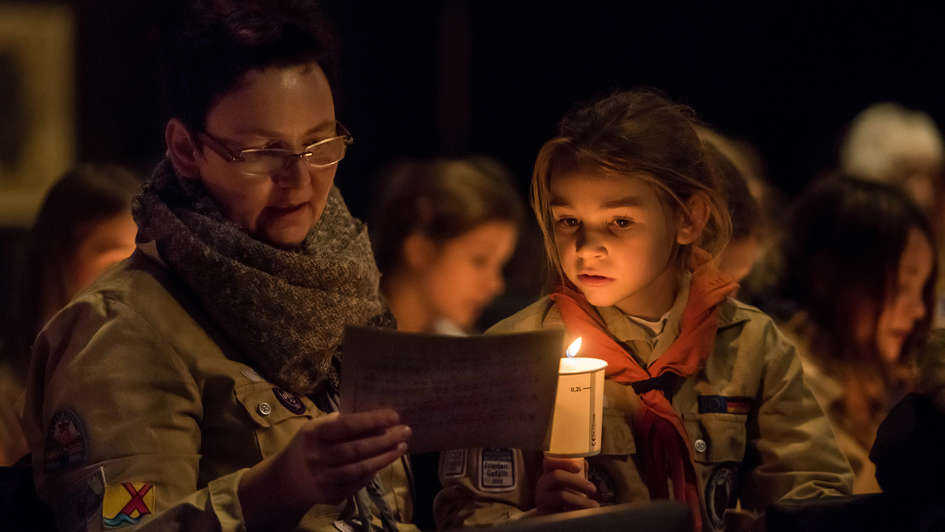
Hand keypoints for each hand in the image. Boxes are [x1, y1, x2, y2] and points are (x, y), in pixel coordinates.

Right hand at [240, 409, 410, 529]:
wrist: (287, 479)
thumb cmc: (309, 446)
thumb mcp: (317, 428)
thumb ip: (340, 423)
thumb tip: (374, 417)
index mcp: (314, 434)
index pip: (347, 425)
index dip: (372, 420)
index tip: (394, 415)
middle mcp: (318, 456)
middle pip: (358, 448)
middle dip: (385, 439)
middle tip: (406, 430)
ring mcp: (324, 478)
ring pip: (361, 468)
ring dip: (385, 457)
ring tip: (402, 446)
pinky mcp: (331, 494)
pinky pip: (358, 482)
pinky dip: (374, 471)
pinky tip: (386, 461)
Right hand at [534, 456, 598, 513]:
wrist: (554, 519)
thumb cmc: (564, 499)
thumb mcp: (569, 485)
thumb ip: (576, 474)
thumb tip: (584, 463)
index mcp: (547, 475)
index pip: (549, 462)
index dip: (563, 462)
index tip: (578, 468)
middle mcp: (542, 485)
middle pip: (557, 476)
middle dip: (578, 481)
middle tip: (593, 489)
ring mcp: (542, 499)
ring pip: (561, 495)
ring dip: (581, 500)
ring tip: (594, 505)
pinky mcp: (546, 513)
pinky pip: (562, 511)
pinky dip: (577, 511)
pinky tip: (584, 513)